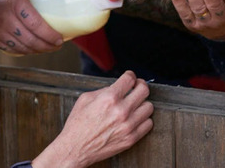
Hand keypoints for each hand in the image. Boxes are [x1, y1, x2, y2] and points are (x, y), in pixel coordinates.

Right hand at [0, 0, 67, 54]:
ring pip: (18, 47)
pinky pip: (8, 48)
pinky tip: (30, 49)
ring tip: (45, 48)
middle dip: (45, 47)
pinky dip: (21, 51)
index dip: (49, 35)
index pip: (35, 24)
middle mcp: (2, 14)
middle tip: (56, 46)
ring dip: (34, 51)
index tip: (60, 40)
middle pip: (28, 39)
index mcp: (14, 0)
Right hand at [31, 71, 153, 167]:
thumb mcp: (85, 98)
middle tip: (137, 87)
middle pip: (144, 90)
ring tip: (135, 105)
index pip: (130, 79)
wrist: (76, 148)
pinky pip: (148, 124)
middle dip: (140, 86)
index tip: (131, 78)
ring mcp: (128, 125)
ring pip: (149, 107)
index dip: (131, 75)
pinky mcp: (131, 138)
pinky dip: (143, 119)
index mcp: (109, 98)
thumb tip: (117, 87)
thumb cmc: (78, 125)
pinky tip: (135, 118)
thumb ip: (104, 90)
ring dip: (142, 103)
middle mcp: (121, 111)